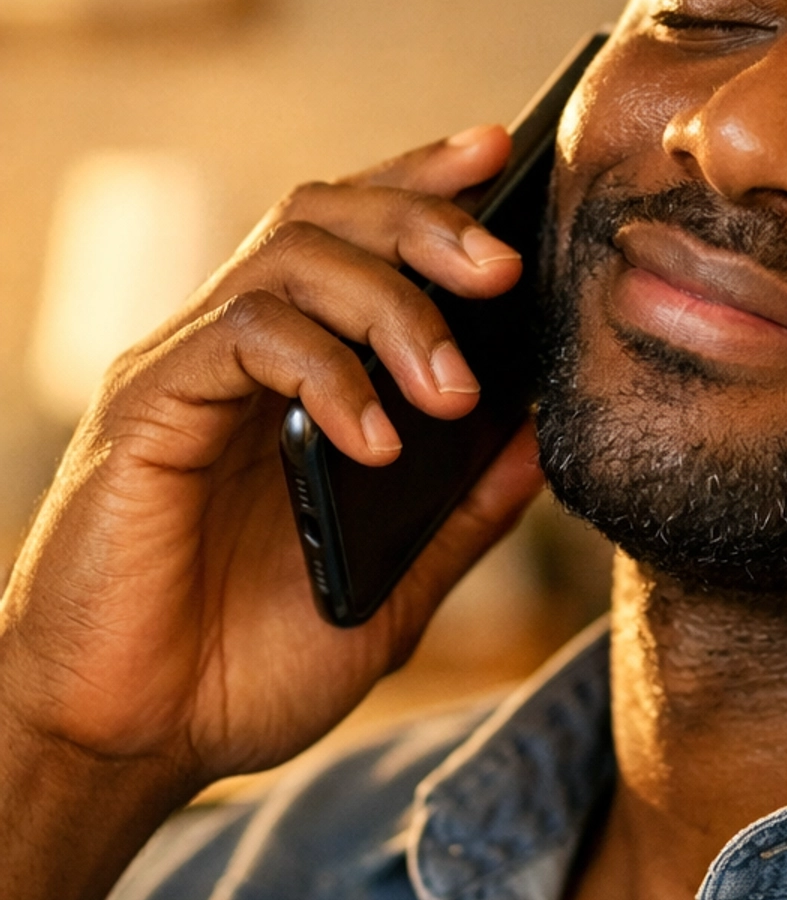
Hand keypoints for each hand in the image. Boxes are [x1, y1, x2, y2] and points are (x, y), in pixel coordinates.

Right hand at [0, 123, 545, 796]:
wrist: (130, 744)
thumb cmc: (240, 669)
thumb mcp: (393, 588)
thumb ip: (462, 511)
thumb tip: (543, 438)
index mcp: (290, 380)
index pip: (356, 239)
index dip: (424, 183)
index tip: (504, 155)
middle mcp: (234, 355)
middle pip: (326, 214)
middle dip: (425, 219)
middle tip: (502, 270)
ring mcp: (186, 373)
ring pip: (289, 255)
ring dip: (391, 303)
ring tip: (449, 389)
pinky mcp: (147, 409)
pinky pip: (242, 335)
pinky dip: (326, 372)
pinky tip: (377, 441)